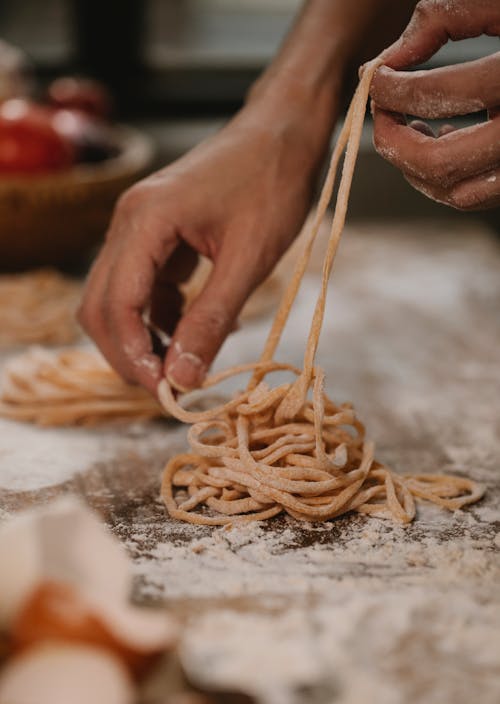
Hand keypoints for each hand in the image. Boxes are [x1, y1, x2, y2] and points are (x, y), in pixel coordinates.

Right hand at [78, 109, 325, 394]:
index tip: (166, 391)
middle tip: (169, 387)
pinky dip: (161, 316)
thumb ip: (212, 318)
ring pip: (117, 298)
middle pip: (103, 305)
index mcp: (145, 221)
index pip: (116, 305)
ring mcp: (138, 226)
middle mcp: (128, 222)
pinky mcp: (155, 233)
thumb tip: (183, 378)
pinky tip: (196, 327)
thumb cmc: (272, 184)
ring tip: (185, 364)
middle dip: (130, 353)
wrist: (283, 133)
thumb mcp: (248, 259)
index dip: (134, 355)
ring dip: (143, 337)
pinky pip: (143, 286)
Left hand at [370, 0, 499, 209]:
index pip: (446, 94)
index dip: (397, 88)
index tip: (375, 77)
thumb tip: (390, 58)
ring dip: (414, 167)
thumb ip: (449, 16)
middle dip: (395, 142)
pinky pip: (473, 196)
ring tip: (406, 126)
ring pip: (456, 193)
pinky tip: (438, 137)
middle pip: (442, 162)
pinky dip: (441, 178)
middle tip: (380, 114)